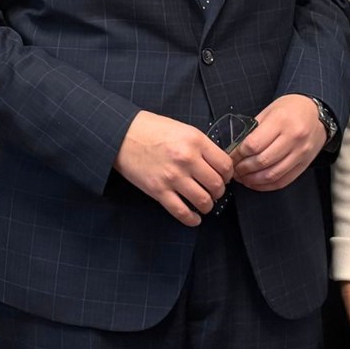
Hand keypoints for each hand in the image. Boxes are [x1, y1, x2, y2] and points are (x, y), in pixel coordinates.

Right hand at [113, 110, 232, 225]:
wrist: (121, 134)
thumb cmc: (151, 129)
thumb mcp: (182, 129)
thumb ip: (200, 146)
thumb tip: (217, 164)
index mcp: (195, 141)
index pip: (225, 165)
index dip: (228, 174)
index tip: (224, 177)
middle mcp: (187, 159)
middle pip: (217, 185)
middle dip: (219, 191)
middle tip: (214, 191)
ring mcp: (173, 177)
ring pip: (203, 201)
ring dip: (207, 205)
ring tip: (205, 203)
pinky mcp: (159, 191)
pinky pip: (182, 212)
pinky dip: (192, 219)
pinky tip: (194, 218)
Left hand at [232, 94, 326, 190]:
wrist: (317, 112)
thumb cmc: (290, 109)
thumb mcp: (269, 110)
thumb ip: (253, 129)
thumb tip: (236, 149)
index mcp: (281, 121)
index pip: (254, 144)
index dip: (238, 154)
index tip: (230, 157)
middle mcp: (293, 138)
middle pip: (262, 161)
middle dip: (243, 169)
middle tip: (233, 170)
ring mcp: (301, 153)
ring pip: (272, 174)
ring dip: (253, 180)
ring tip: (242, 177)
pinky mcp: (305, 164)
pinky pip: (283, 181)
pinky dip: (266, 185)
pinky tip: (256, 183)